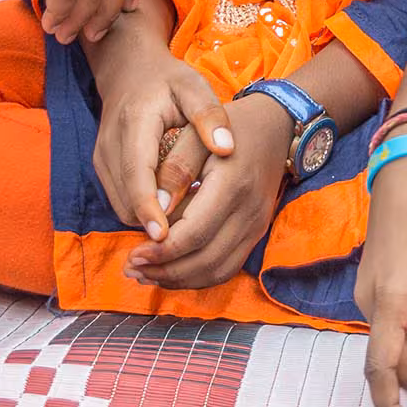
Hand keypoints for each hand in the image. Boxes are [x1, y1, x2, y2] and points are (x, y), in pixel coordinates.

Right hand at [90, 28, 233, 242]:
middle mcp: (110, 144)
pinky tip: (171, 214)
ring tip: (185, 230)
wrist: (129, 70)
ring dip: (147, 222)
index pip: (136, 173)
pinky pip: (120, 202)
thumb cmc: (168, 80)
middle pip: (125, 199)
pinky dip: (142, 214)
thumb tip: (227, 148)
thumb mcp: (194, 86)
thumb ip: (210, 115)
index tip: (165, 237)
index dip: (148, 208)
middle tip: (189, 243)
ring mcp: (102, 158)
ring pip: (121, 207)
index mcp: (134, 122)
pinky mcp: (102, 168)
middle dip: (152, 224)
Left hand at [127, 95, 292, 288]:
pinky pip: (227, 268)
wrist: (273, 127)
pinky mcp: (256, 233)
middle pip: (204, 260)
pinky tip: (171, 271)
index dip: (161, 251)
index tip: (132, 255)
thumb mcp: (196, 135)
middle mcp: (249, 211)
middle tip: (132, 268)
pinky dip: (198, 277)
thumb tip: (156, 210)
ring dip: (179, 279)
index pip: (194, 233)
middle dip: (164, 271)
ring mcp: (256, 225)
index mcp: (232, 184)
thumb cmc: (227, 127)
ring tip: (146, 274)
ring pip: (216, 271)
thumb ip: (175, 170)